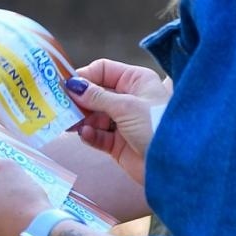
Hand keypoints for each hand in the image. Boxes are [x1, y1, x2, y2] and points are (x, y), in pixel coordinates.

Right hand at [67, 61, 171, 184]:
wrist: (175, 165)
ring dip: (81, 119)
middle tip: (61, 106)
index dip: (84, 76)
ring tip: (70, 123)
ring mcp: (122, 122)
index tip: (65, 85)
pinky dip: (89, 135)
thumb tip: (72, 85)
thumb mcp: (126, 106)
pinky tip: (85, 135)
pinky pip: (97, 136)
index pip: (103, 70)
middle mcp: (128, 98)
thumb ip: (97, 96)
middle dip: (78, 100)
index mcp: (136, 81)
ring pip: (93, 116)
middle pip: (94, 93)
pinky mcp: (118, 144)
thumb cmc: (157, 126)